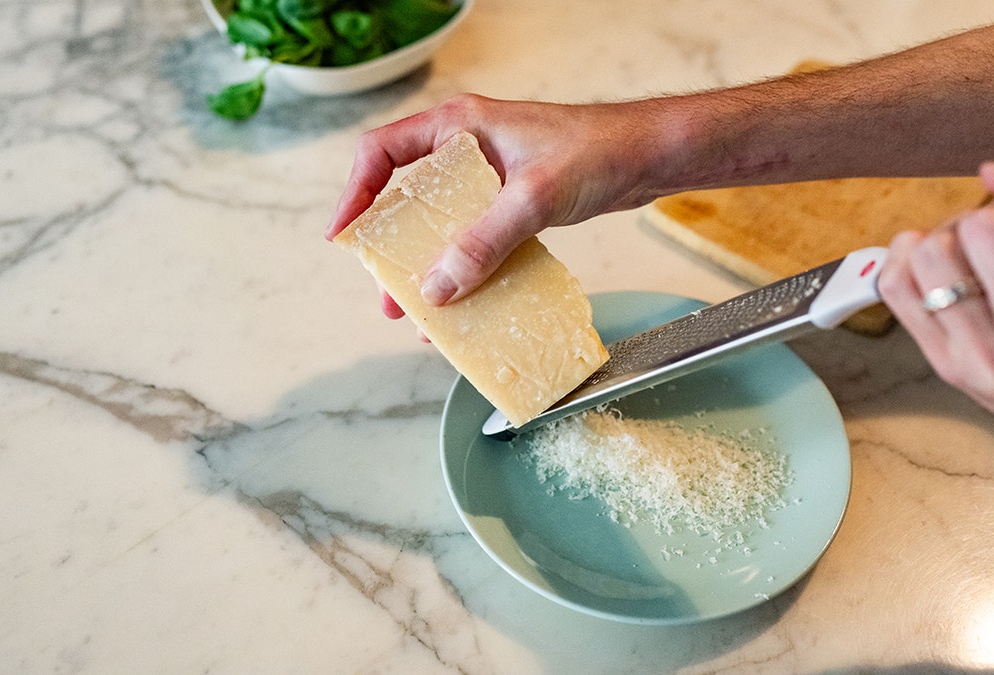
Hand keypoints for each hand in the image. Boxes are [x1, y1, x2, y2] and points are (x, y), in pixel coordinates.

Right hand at [326, 94, 666, 316]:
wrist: (649, 156)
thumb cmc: (598, 151)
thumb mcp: (533, 198)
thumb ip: (484, 242)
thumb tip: (439, 286)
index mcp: (460, 128)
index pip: (382, 153)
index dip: (355, 194)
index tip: (344, 236)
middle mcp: (468, 150)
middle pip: (408, 197)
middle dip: (393, 248)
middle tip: (387, 292)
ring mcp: (491, 178)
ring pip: (442, 223)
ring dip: (430, 266)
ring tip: (421, 310)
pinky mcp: (513, 203)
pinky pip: (475, 238)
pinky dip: (467, 268)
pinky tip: (467, 300)